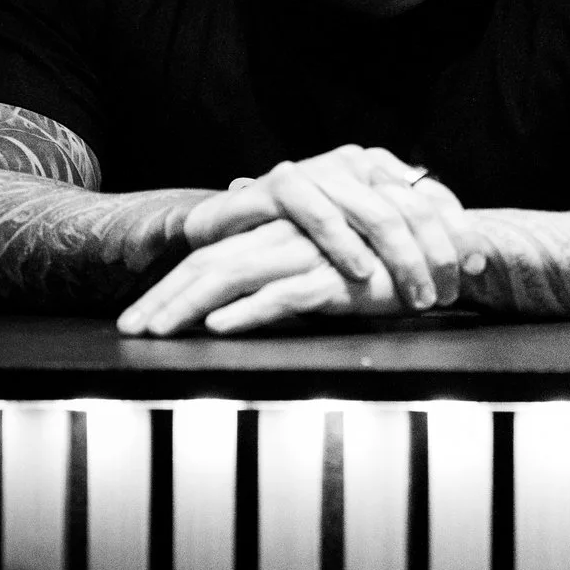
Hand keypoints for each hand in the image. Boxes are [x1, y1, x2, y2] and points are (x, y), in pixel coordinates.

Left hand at [118, 218, 370, 335]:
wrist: (442, 254)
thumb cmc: (381, 265)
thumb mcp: (321, 263)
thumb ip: (279, 262)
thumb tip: (232, 256)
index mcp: (276, 235)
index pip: (209, 257)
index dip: (168, 286)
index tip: (136, 319)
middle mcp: (283, 238)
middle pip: (207, 265)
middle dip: (162, 298)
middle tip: (127, 331)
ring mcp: (307, 255)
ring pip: (233, 276)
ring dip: (188, 306)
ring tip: (155, 334)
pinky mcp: (335, 279)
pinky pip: (283, 295)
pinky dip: (248, 313)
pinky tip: (218, 329)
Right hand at [177, 145, 467, 313]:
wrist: (228, 228)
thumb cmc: (299, 239)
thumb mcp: (358, 236)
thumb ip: (400, 238)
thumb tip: (464, 260)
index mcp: (379, 167)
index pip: (433, 195)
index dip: (459, 231)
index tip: (475, 267)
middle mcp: (354, 162)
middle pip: (413, 208)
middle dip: (436, 256)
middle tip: (445, 295)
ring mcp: (318, 169)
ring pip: (376, 214)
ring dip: (402, 260)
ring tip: (416, 297)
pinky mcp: (281, 184)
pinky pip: (321, 215)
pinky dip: (345, 246)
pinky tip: (362, 273)